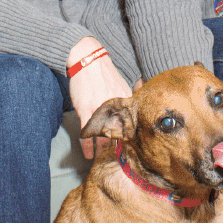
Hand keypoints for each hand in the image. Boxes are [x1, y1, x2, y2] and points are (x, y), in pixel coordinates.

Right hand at [68, 37, 132, 158]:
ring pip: (104, 137)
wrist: (88, 60)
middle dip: (120, 149)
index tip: (134, 151)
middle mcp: (116, 109)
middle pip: (120, 134)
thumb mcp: (120, 84)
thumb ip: (127, 98)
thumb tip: (135, 107)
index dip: (131, 140)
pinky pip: (88, 134)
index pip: (131, 126)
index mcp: (126, 103)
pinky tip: (89, 155)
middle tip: (121, 162)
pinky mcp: (86, 111)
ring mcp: (101, 111)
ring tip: (102, 162)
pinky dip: (88, 146)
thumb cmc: (102, 72)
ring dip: (103, 151)